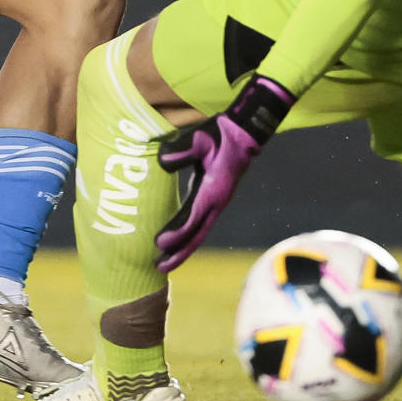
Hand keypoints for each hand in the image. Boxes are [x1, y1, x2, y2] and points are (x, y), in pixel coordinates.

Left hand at [155, 73, 294, 271]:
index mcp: (214, 190)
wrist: (242, 132)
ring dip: (182, 248)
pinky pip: (200, 222)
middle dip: (178, 252)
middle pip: (196, 234)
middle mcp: (216, 201)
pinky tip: (175, 240)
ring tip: (163, 262)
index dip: (177, 233)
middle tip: (159, 267)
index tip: (159, 244)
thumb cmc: (221, 134)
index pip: (193, 218)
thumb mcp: (200, 138)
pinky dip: (187, 235)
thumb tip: (162, 162)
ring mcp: (216, 202)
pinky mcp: (213, 198)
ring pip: (199, 231)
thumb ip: (181, 150)